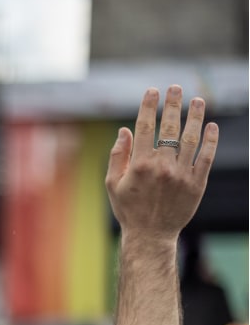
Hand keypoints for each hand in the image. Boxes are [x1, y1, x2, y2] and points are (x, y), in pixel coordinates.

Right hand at [105, 85, 218, 241]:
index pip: (145, 127)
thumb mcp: (113, 184)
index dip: (149, 106)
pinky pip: (206, 157)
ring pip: (191, 138)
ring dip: (195, 117)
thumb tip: (125, 131)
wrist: (151, 235)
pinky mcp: (197, 183)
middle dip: (173, 105)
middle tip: (176, 88)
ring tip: (197, 101)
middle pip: (169, 128)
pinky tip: (211, 126)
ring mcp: (182, 174)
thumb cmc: (129, 209)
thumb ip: (118, 156)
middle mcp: (162, 167)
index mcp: (139, 165)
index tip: (153, 91)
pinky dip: (210, 140)